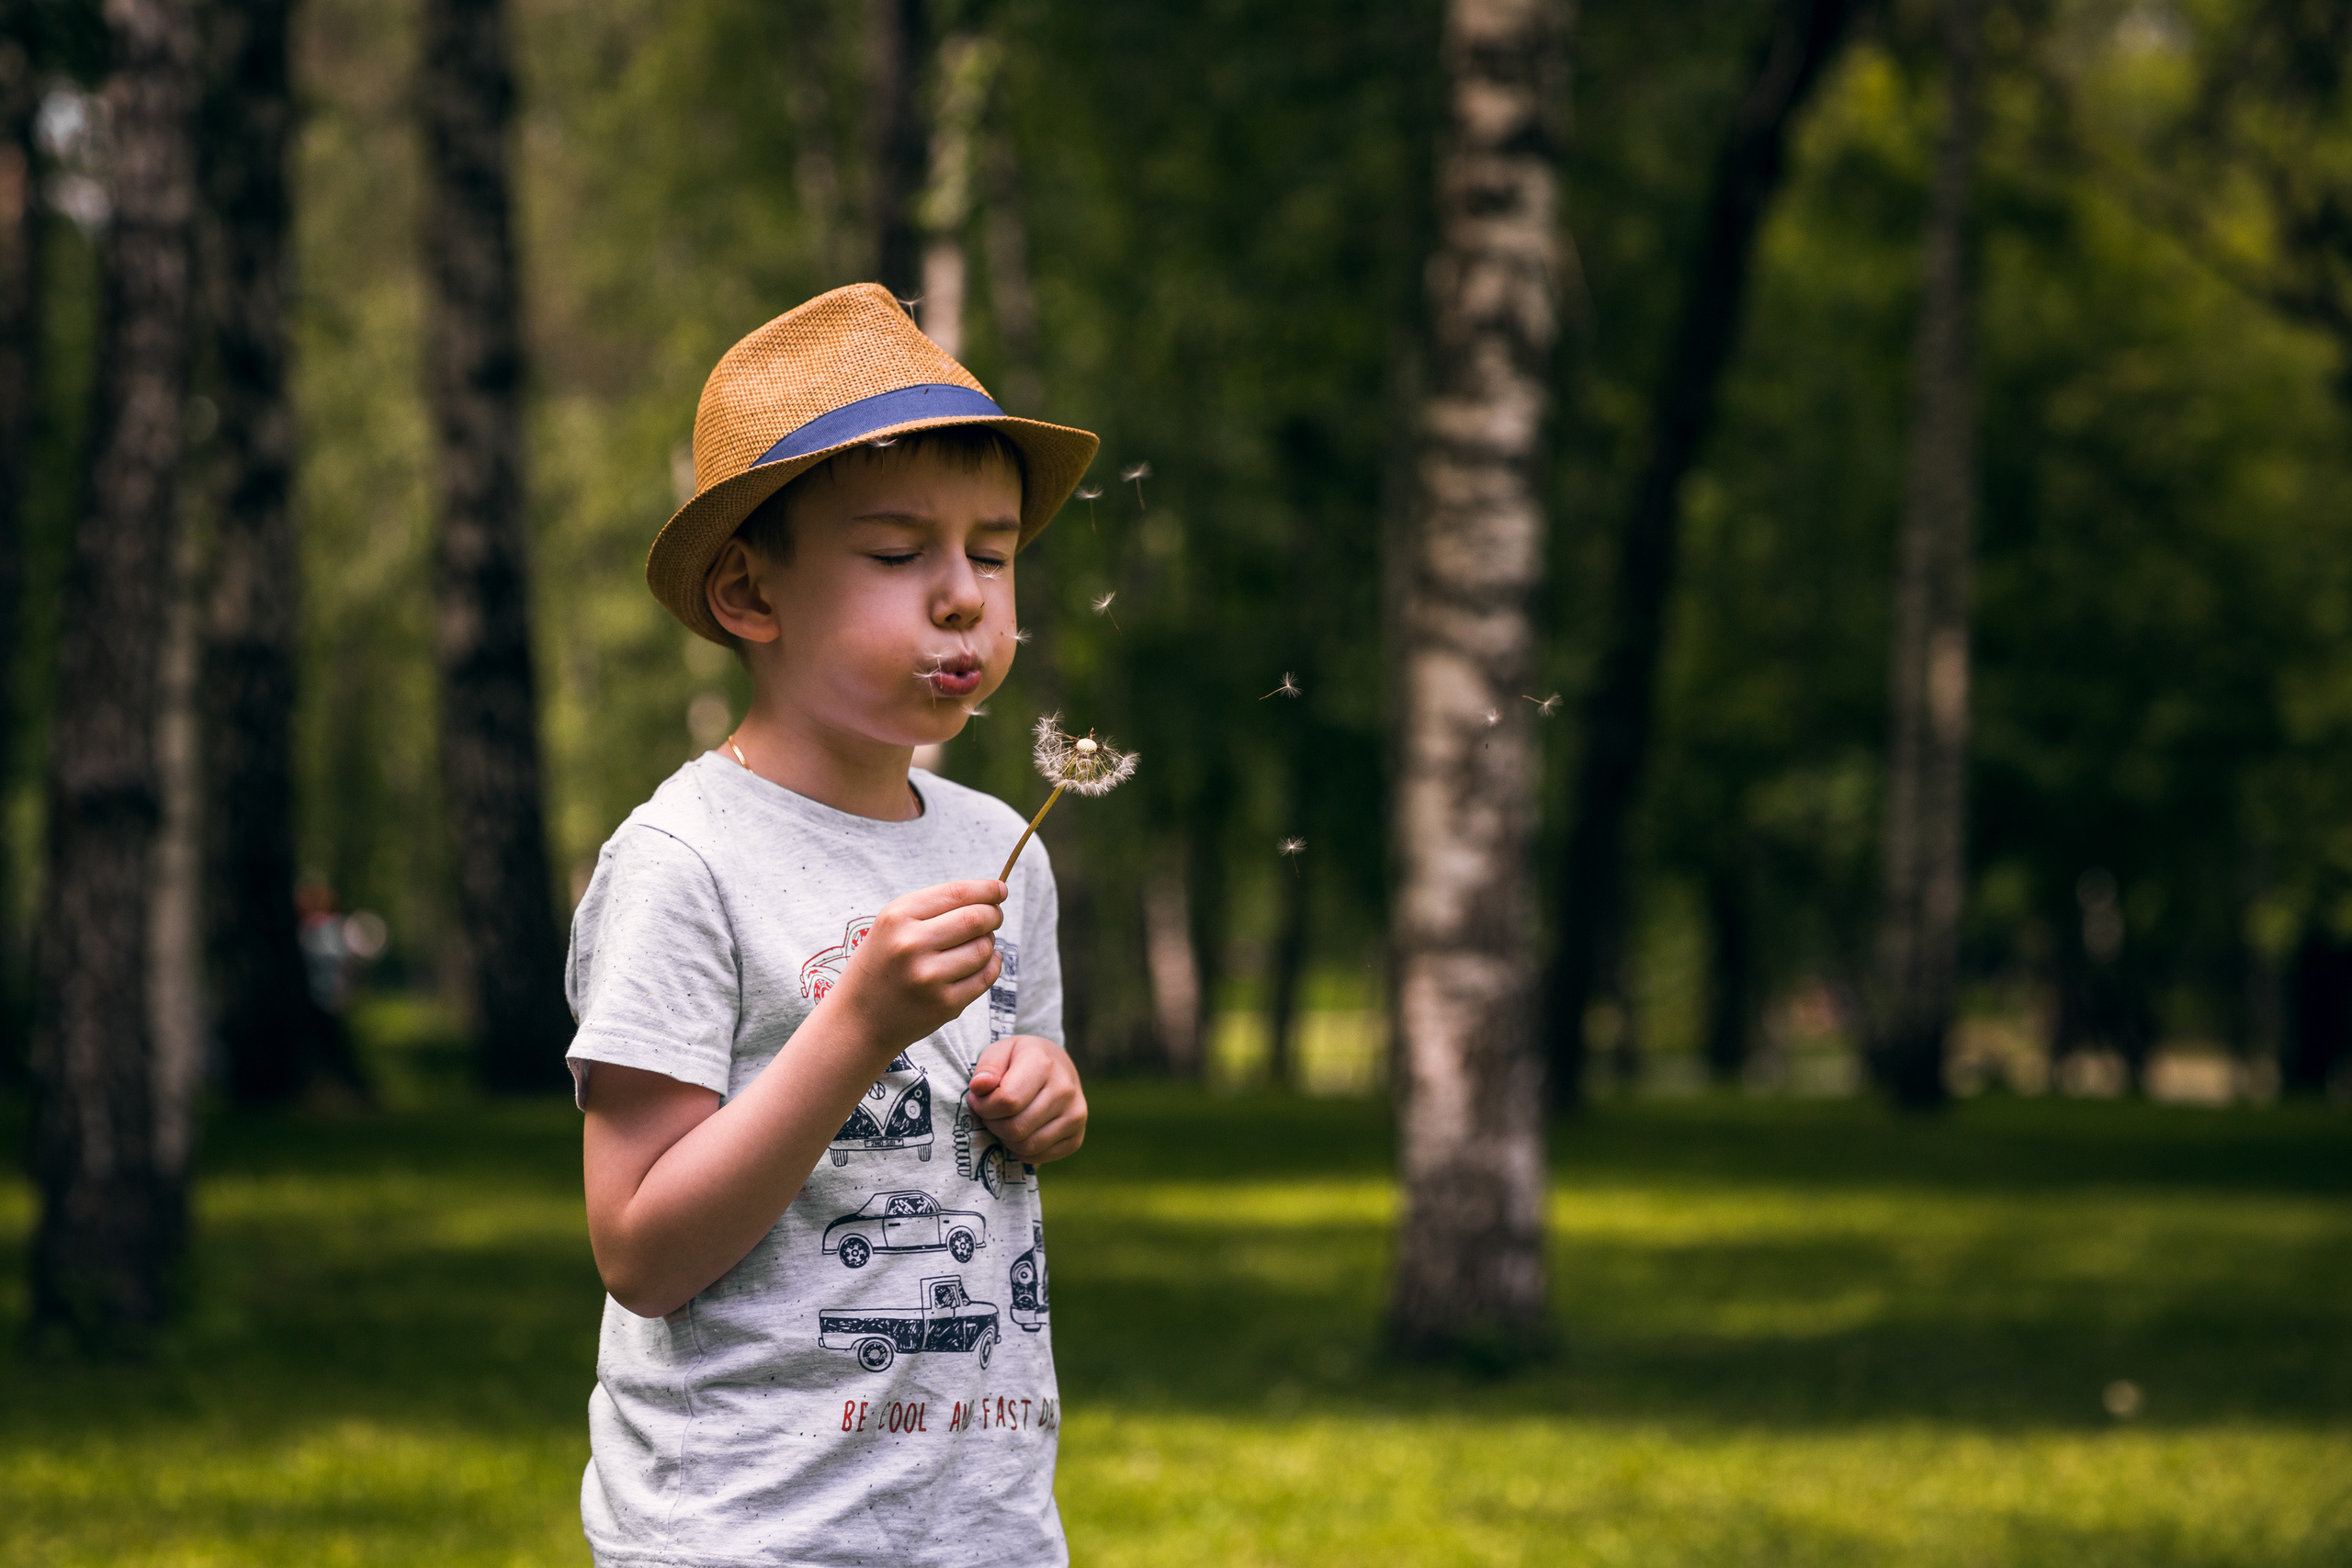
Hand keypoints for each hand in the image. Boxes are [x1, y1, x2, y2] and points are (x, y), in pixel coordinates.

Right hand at [823, 880, 1004, 1059]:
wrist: (857, 1021)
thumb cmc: (880, 966)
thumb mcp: (891, 926)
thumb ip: (933, 908)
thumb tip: (991, 896)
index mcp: (897, 917)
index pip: (957, 893)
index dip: (987, 889)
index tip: (1000, 889)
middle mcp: (911, 945)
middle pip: (977, 918)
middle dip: (993, 915)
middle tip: (993, 917)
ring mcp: (929, 977)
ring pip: (984, 948)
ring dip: (988, 943)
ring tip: (975, 945)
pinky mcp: (945, 1004)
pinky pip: (985, 977)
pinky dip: (991, 966)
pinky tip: (980, 964)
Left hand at [967, 1035, 1086, 1163]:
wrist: (1057, 1066)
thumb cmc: (1021, 1059)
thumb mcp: (1000, 1049)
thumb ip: (987, 1067)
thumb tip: (978, 1087)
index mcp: (1044, 1064)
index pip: (1007, 1101)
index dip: (984, 1105)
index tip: (978, 1098)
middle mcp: (1065, 1090)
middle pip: (1015, 1128)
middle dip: (993, 1124)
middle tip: (989, 1112)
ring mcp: (1075, 1116)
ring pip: (1026, 1146)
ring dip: (1005, 1138)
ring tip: (1003, 1120)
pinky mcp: (1077, 1137)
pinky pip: (1038, 1157)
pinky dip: (1021, 1150)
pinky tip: (1019, 1131)